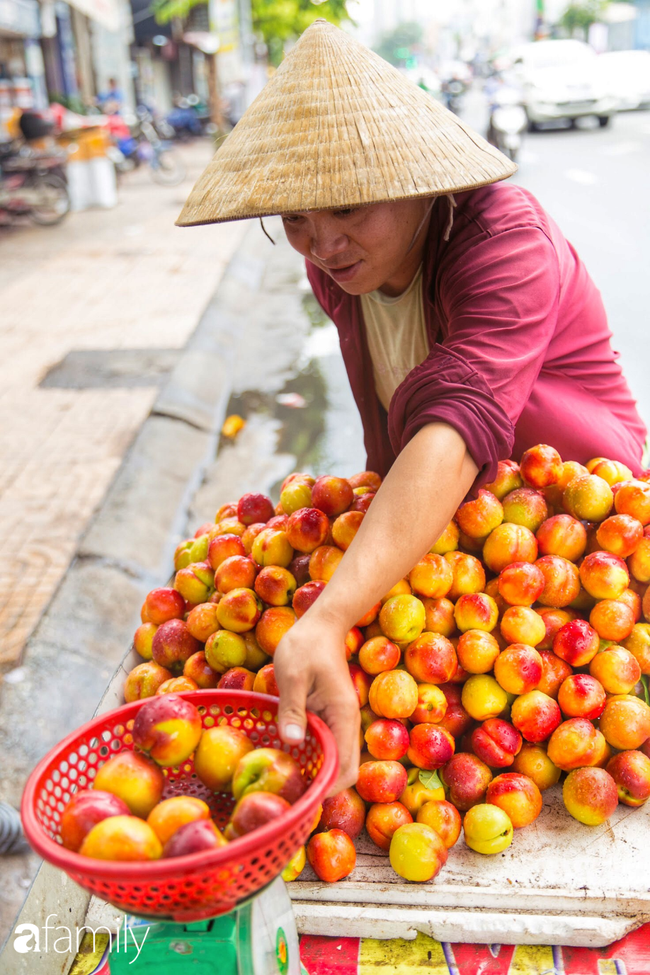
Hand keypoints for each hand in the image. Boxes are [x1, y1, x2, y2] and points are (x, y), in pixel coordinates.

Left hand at [273, 612, 359, 796]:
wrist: (322, 624)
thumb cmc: (306, 645)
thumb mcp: (292, 674)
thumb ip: (292, 708)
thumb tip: (293, 743)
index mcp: (342, 715)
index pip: (345, 767)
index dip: (326, 789)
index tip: (301, 799)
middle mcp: (346, 722)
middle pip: (344, 770)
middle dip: (322, 788)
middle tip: (290, 797)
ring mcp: (339, 720)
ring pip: (336, 760)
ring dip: (317, 774)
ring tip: (287, 783)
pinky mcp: (329, 716)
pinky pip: (327, 746)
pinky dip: (313, 757)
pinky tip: (290, 759)